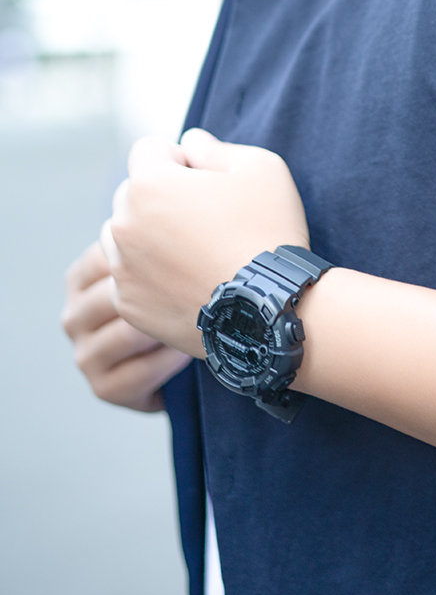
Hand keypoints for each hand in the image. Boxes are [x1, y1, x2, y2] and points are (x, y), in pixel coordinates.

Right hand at [61, 241, 190, 411]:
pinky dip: (169, 361)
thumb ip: (163, 240)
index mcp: (83, 278)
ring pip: (126, 334)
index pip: (106, 257)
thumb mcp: (164, 265)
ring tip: (200, 318)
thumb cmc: (178, 302)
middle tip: (201, 288)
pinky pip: (139, 372)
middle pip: (114, 295)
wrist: (180, 364)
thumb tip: (188, 206)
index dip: (152, 257)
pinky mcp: (104, 388)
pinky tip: (189, 350)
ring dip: (167, 327)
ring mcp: (85, 354)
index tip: (190, 256)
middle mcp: (76, 315)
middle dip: (160, 293)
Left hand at [101, 128, 309, 356]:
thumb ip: (217, 148)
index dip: (183, 160)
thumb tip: (190, 143)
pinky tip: (191, 280)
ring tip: (196, 253)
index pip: (150, 150)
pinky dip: (153, 275)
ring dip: (151, 236)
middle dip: (164, 198)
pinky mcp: (130, 305)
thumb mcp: (262, 169)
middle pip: (134, 194)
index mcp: (149, 184)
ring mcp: (123, 268)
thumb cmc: (268, 233)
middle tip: (208, 221)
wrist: (270, 309)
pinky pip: (131, 277)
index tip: (211, 183)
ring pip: (125, 236)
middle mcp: (123, 224)